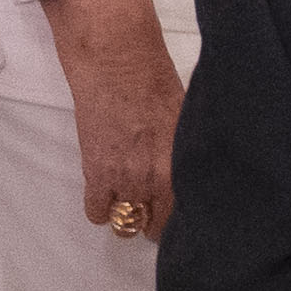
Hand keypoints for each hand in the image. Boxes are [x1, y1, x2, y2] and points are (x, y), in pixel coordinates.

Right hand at [49, 0, 182, 242]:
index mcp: (184, 166)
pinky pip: (97, 213)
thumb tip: (194, 176)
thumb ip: (188, 156)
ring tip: (127, 196)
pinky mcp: (96, 175)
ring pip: (126, 222)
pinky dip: (100, 207)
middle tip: (149, 206)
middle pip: (156, 226)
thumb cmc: (155, 83)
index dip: (179, 218)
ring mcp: (126, 180)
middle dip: (153, 219)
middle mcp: (157, 180)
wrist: (117, 64)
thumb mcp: (186, 123)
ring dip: (126, 212)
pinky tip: (105, 192)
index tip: (175, 215)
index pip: (186, 215)